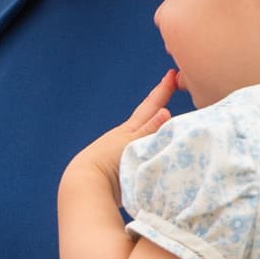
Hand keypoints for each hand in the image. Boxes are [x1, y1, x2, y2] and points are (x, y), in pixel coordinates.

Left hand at [68, 70, 176, 188]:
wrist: (87, 183)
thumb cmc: (107, 162)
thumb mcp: (130, 144)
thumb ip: (149, 130)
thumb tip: (165, 111)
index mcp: (129, 130)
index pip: (150, 106)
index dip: (162, 91)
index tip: (172, 74)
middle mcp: (125, 137)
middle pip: (146, 115)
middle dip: (158, 101)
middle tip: (170, 83)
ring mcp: (122, 152)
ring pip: (144, 133)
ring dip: (155, 124)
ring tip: (165, 118)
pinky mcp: (122, 168)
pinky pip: (143, 151)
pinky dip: (152, 146)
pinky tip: (154, 150)